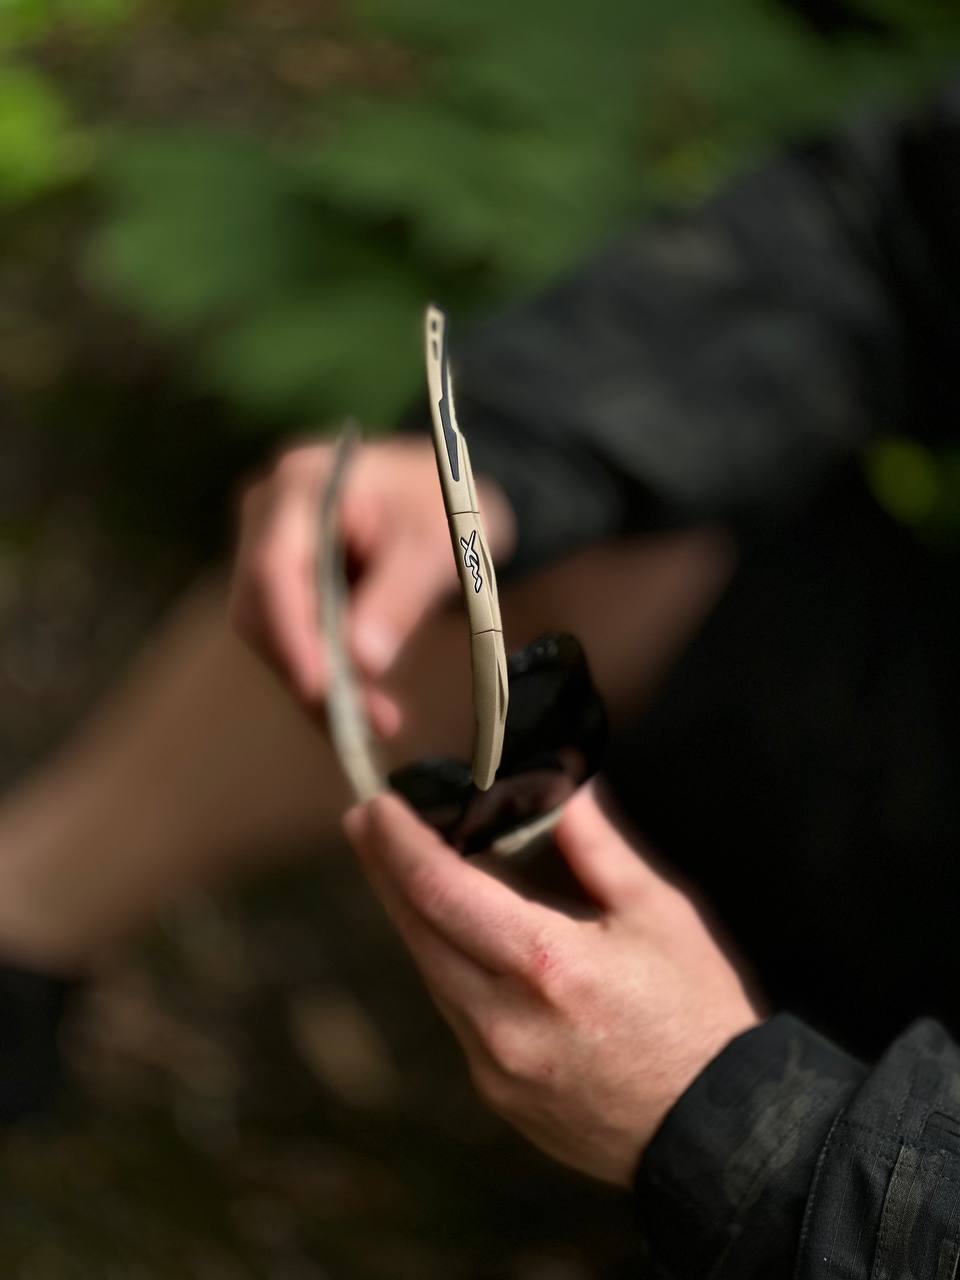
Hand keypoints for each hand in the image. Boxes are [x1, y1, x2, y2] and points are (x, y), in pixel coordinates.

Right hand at [230, 435, 515, 733]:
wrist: (452, 490)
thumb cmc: (448, 503)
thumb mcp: (438, 544)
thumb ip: (400, 597)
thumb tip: (362, 661)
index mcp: (303, 485)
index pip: (274, 567)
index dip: (291, 633)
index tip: (319, 687)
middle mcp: (271, 514)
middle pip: (262, 608)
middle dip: (310, 670)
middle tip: (367, 720)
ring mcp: (271, 546)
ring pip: (273, 633)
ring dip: (320, 683)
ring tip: (380, 719)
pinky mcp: (287, 581)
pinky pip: (293, 636)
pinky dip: (327, 674)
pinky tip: (367, 708)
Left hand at [344, 785, 759, 1186]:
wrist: (718, 1132)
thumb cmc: (697, 1014)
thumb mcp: (660, 915)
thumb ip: (598, 849)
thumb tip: (561, 794)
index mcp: (546, 965)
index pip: (442, 891)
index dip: (400, 844)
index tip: (376, 807)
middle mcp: (503, 1020)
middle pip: (417, 931)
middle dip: (384, 870)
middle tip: (365, 823)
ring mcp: (493, 1065)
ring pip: (431, 974)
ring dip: (412, 918)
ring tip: (403, 869)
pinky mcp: (496, 1094)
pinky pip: (455, 1014)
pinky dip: (446, 965)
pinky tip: (454, 938)